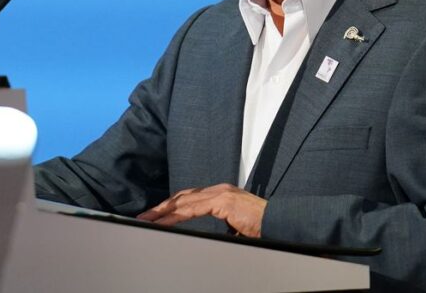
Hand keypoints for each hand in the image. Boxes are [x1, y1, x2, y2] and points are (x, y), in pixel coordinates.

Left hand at [137, 183, 266, 237]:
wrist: (279, 222)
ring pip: (184, 201)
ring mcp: (220, 194)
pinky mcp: (222, 202)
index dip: (172, 205)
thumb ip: (222, 225)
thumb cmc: (260, 226)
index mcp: (220, 194)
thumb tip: (213, 235)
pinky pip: (192, 209)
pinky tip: (164, 222)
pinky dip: (175, 216)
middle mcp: (218, 190)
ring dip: (164, 211)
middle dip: (163, 207)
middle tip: (146, 217)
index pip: (190, 197)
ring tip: (149, 220)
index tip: (157, 214)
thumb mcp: (235, 225)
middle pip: (183, 196)